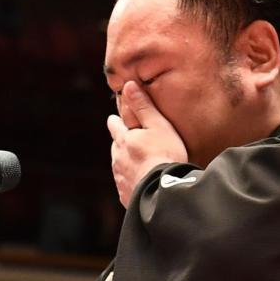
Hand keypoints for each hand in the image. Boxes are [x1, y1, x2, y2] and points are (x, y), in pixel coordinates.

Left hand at [107, 80, 186, 207]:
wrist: (163, 193)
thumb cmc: (165, 155)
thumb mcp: (158, 125)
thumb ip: (143, 106)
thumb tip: (127, 85)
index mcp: (123, 139)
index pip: (114, 124)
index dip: (117, 120)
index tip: (118, 118)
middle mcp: (117, 158)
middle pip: (116, 146)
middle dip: (122, 142)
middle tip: (133, 140)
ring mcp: (120, 178)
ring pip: (120, 165)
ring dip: (128, 162)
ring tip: (141, 162)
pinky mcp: (126, 195)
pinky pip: (127, 184)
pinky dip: (133, 180)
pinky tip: (142, 181)